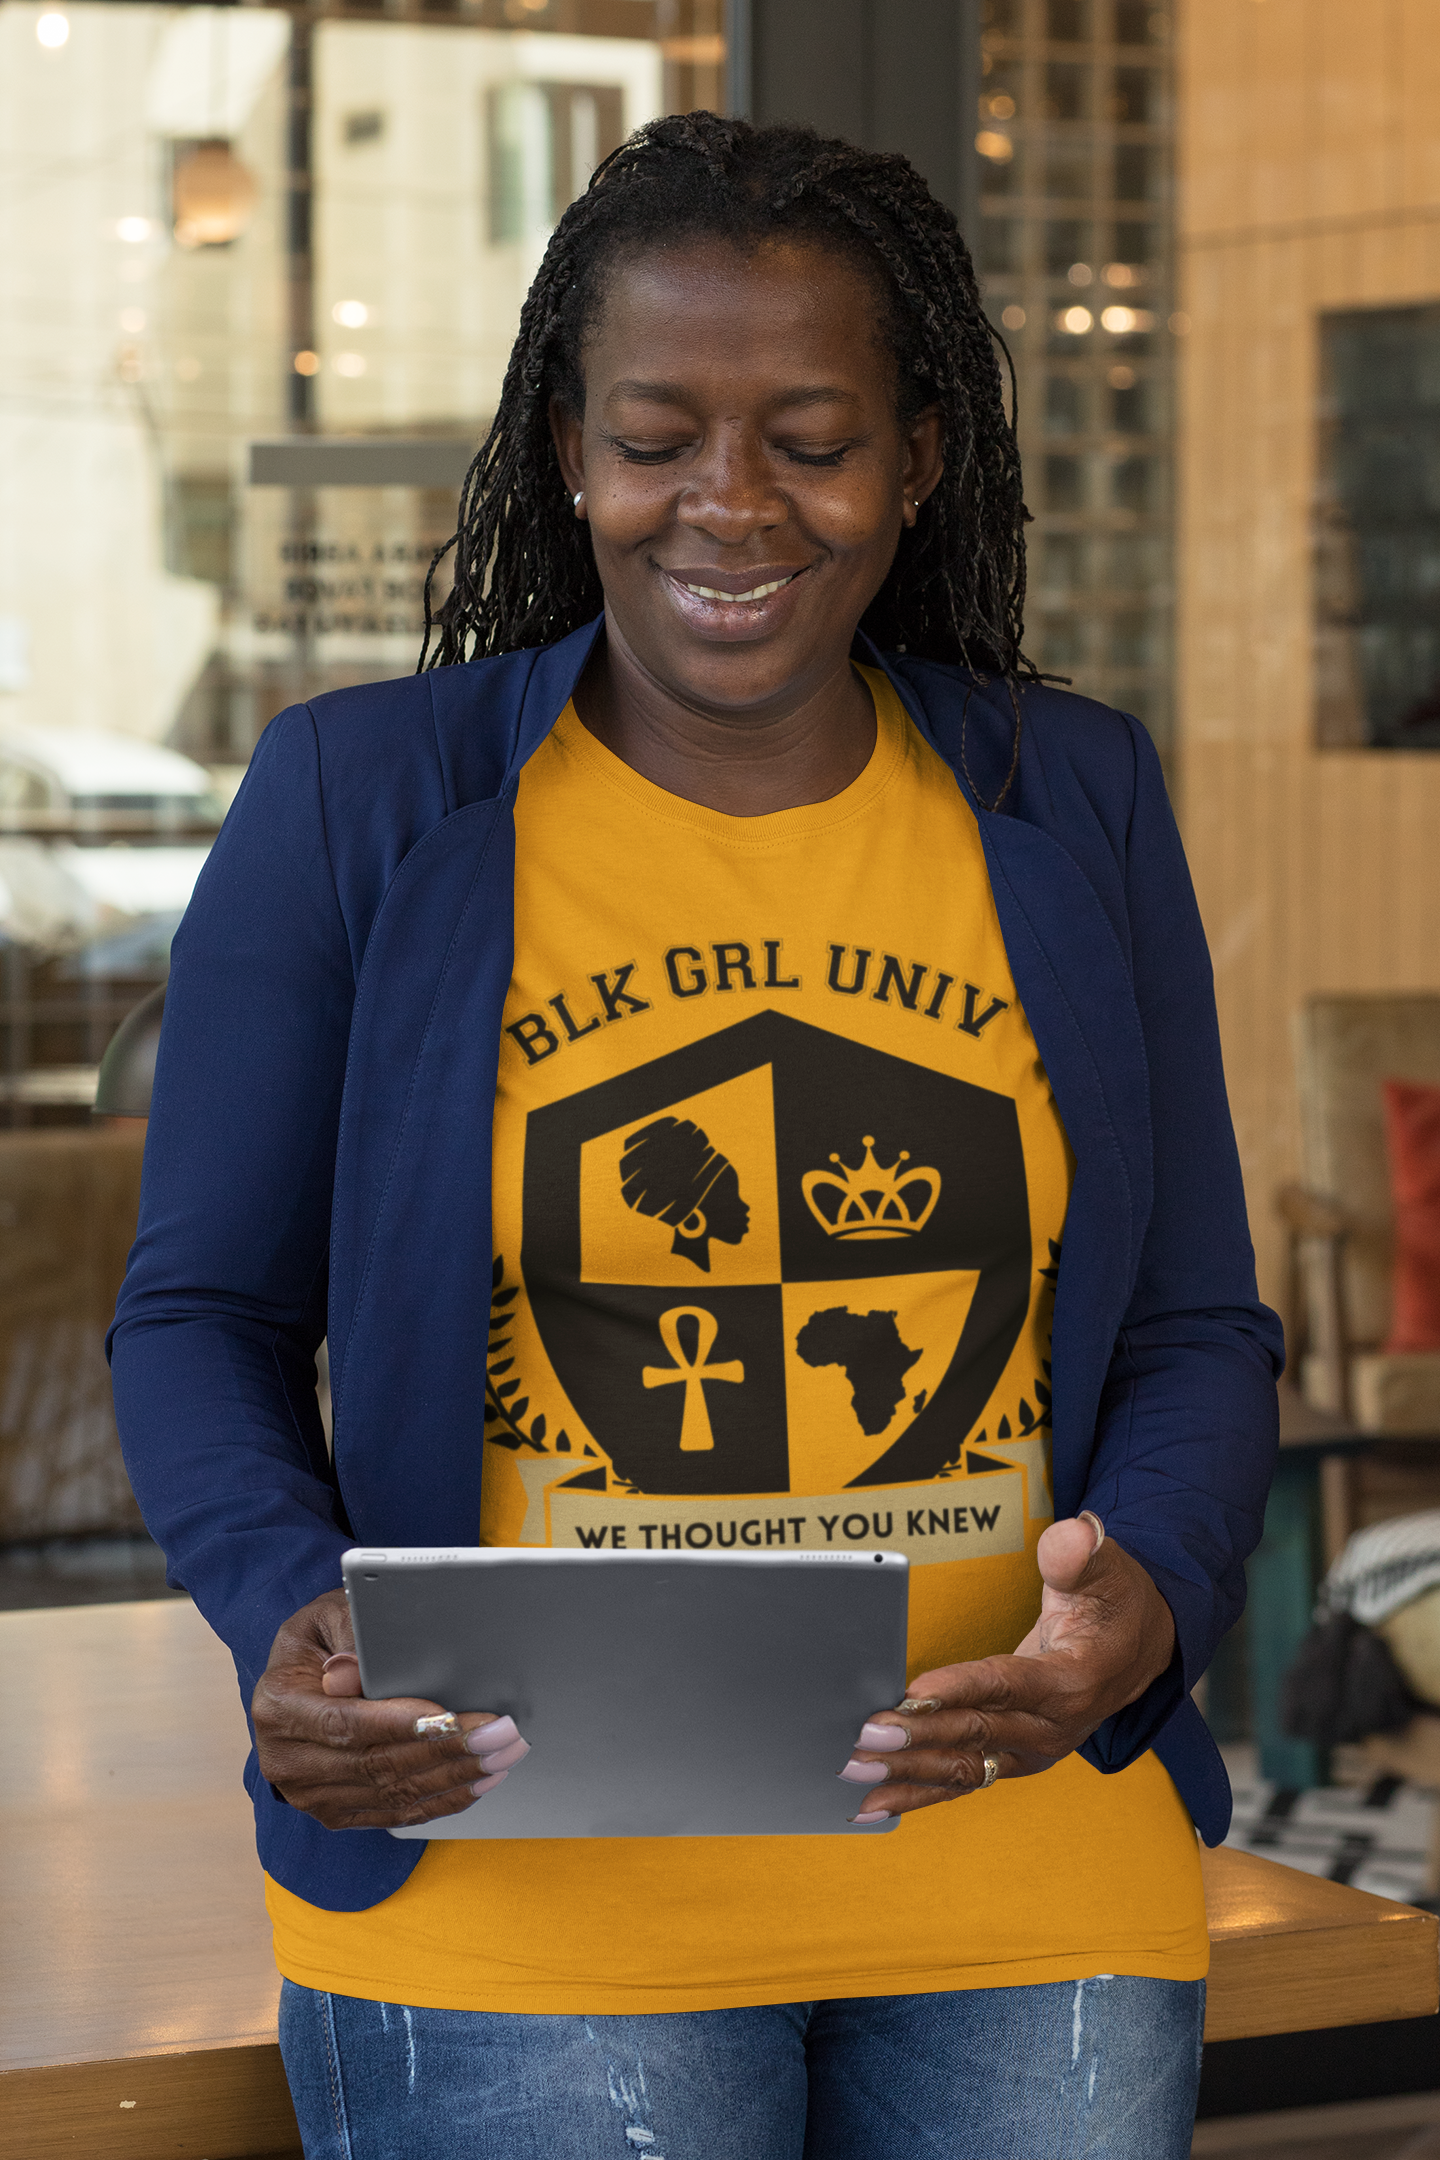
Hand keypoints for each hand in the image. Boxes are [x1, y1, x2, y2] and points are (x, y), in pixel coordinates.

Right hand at [251, 1588, 528, 1829]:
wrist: (298, 1682)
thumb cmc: (323, 1640)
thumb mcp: (328, 1618)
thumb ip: (347, 1638)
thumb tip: (353, 1670)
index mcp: (277, 1707)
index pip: (344, 1723)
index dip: (399, 1724)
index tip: (450, 1717)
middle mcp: (286, 1759)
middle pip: (377, 1763)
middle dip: (447, 1749)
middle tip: (501, 1733)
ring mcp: (310, 1795)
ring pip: (393, 1792)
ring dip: (456, 1776)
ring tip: (504, 1754)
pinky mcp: (336, 1813)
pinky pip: (395, 1812)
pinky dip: (442, 1799)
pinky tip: (479, 1782)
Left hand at [840, 1514, 1175, 1818]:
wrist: (1137, 1649)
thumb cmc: (1113, 1602)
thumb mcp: (1105, 1569)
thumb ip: (1078, 1554)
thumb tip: (1073, 1534)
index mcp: (1072, 1681)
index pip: (1004, 1685)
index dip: (957, 1690)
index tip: (910, 1696)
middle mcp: (1051, 1727)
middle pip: (975, 1733)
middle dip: (917, 1738)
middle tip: (864, 1734)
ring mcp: (1030, 1751)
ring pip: (963, 1768)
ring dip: (908, 1773)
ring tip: (855, 1774)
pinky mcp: (1012, 1760)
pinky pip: (962, 1781)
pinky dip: (919, 1794)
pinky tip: (876, 1803)